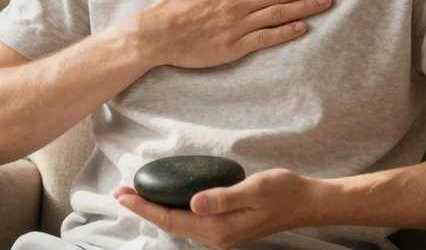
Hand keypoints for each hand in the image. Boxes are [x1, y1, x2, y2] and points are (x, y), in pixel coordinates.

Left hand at [114, 169, 324, 249]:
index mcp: (219, 229)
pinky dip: (172, 211)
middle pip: (170, 224)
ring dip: (156, 210)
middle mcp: (216, 237)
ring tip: (136, 195)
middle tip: (120, 192)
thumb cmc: (283, 192)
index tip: (123, 194)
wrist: (305, 203)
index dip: (145, 207)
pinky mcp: (224, 228)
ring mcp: (220, 235)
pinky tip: (166, 200)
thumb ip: (222, 196)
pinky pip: (190, 222)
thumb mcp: (254, 189)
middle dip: (144, 208)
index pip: (172, 219)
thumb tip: (194, 203)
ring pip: (178, 224)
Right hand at [132, 0, 336, 68]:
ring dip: (305, 7)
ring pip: (278, 14)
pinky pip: (265, 39)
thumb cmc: (171, 6)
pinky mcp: (233, 47)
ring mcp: (236, 26)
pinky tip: (304, 28)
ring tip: (327, 1)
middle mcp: (237, 4)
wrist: (155, 34)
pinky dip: (285, 33)